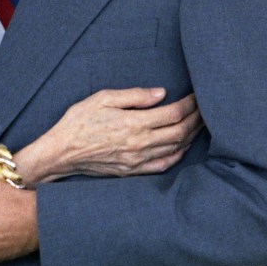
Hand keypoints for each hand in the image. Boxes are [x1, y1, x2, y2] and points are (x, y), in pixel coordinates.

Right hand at [15, 88, 202, 184]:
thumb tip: (161, 94)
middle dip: (196, 119)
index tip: (197, 96)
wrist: (61, 153)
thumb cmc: (78, 122)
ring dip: (190, 136)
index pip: (173, 113)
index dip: (190, 104)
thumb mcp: (102, 99)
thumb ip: (134, 96)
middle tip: (205, 108)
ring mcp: (137, 161)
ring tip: (198, 124)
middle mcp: (140, 144)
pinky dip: (177, 155)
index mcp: (134, 123)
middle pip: (180, 132)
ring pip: (175, 148)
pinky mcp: (133, 171)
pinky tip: (182, 146)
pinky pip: (163, 165)